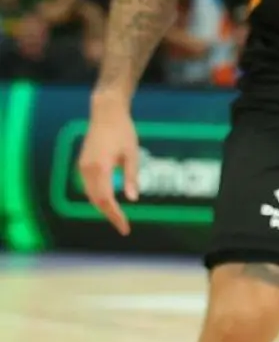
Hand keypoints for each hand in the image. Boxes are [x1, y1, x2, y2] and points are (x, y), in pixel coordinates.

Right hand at [76, 104, 140, 234]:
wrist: (106, 113)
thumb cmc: (123, 131)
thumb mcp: (132, 154)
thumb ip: (131, 177)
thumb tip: (133, 198)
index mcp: (100, 168)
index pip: (106, 200)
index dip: (115, 216)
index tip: (124, 227)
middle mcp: (87, 170)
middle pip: (96, 201)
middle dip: (109, 215)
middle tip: (123, 227)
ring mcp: (82, 167)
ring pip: (90, 195)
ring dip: (103, 207)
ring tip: (118, 217)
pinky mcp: (82, 164)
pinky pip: (88, 186)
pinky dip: (98, 197)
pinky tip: (109, 202)